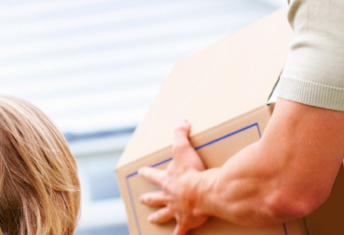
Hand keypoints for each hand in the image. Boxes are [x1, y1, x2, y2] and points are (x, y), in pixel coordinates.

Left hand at [137, 120, 208, 234]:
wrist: (203, 192)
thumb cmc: (193, 171)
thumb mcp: (184, 148)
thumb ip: (181, 134)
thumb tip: (181, 120)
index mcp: (166, 179)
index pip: (152, 174)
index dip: (146, 172)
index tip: (140, 171)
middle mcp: (168, 195)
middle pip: (155, 197)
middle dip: (148, 198)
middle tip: (142, 199)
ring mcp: (175, 209)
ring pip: (163, 214)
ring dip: (157, 216)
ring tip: (151, 220)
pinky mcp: (185, 221)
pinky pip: (180, 230)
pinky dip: (178, 234)